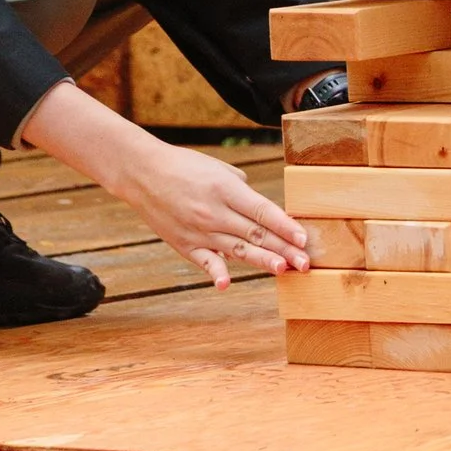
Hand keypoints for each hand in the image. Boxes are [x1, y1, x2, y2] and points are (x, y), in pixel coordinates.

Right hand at [20, 80, 308, 287]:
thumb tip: (262, 210)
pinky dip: (215, 273)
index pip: (263, 211)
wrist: (144, 173)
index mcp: (226, 188)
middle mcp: (216, 211)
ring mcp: (201, 231)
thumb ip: (242, 189)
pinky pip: (205, 261)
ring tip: (283, 270)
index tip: (304, 239)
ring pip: (238, 250)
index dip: (286, 226)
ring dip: (262, 261)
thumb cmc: (185, 166)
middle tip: (306, 263)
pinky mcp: (187, 245)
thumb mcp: (218, 168)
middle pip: (256, 234)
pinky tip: (226, 284)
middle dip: (284, 249)